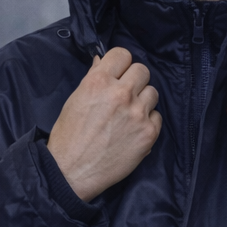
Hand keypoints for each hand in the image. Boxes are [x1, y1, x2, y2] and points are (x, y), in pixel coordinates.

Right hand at [47, 48, 160, 200]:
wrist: (72, 172)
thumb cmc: (69, 137)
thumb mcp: (75, 100)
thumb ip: (93, 79)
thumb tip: (103, 62)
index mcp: (99, 81)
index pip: (123, 54)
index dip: (120, 64)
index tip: (118, 73)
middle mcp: (121, 93)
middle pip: (142, 70)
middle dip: (134, 80)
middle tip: (125, 94)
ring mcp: (137, 113)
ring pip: (153, 92)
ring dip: (143, 101)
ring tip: (129, 115)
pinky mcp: (148, 133)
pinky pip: (157, 117)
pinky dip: (148, 122)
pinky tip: (133, 131)